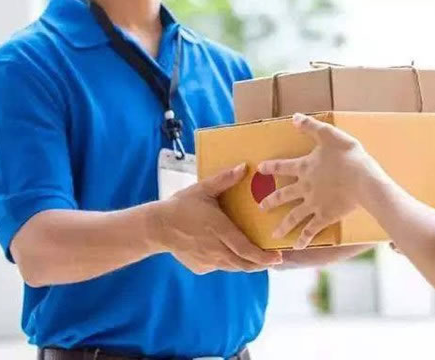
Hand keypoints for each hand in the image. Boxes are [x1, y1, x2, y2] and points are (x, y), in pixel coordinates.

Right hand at [155, 163, 282, 273]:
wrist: (156, 227)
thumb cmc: (181, 206)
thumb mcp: (203, 190)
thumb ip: (224, 179)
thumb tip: (244, 167)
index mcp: (221, 231)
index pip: (247, 250)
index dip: (264, 257)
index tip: (278, 257)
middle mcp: (216, 250)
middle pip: (244, 264)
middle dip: (261, 264)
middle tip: (274, 260)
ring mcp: (208, 261)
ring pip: (233, 267)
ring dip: (246, 264)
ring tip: (258, 259)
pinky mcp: (200, 267)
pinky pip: (219, 266)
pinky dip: (227, 261)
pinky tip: (229, 253)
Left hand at [257, 113, 385, 248]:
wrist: (364, 181)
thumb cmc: (349, 156)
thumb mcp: (330, 135)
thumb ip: (311, 127)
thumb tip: (294, 117)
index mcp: (304, 167)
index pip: (282, 166)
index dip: (270, 167)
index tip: (259, 169)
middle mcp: (305, 187)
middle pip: (283, 195)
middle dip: (271, 201)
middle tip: (261, 207)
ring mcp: (313, 204)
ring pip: (294, 216)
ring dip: (283, 225)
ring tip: (274, 235)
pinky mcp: (325, 217)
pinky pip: (311, 230)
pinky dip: (304, 239)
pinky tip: (297, 247)